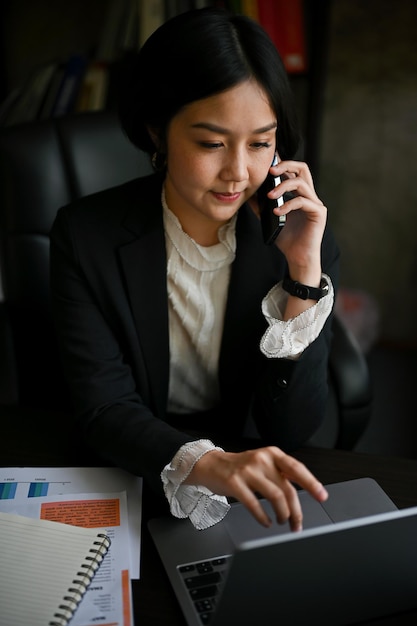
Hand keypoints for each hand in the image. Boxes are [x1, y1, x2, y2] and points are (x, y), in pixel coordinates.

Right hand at [185, 445, 327, 530]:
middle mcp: (261, 459)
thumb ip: (281, 474)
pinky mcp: (234, 483)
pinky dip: (263, 517)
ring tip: (283, 521)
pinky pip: (254, 504)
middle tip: (298, 524)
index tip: (322, 496)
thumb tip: (303, 495)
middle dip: (296, 511)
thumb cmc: (241, 467)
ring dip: (283, 514)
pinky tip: (266, 522)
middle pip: (287, 488)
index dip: (311, 483)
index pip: (297, 468)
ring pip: (275, 497)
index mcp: (272, 454)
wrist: (211, 464)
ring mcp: (247, 470)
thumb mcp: (263, 463)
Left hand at [265, 159, 326, 284]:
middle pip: (302, 168)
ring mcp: (315, 203)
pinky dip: (287, 205)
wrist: (297, 257)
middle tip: (270, 171)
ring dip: (283, 186)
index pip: (293, 171)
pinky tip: (277, 212)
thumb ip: (261, 206)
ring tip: (269, 196)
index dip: (282, 163)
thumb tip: (249, 194)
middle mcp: (309, 195)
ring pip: (301, 183)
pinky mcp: (318, 213)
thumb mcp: (269, 219)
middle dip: (286, 165)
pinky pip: (302, 202)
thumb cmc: (286, 239)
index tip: (268, 160)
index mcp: (299, 194)